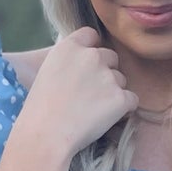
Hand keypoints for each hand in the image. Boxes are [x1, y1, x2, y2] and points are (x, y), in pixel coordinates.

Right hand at [21, 27, 138, 158]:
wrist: (45, 135)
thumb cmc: (40, 110)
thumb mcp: (47, 72)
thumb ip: (68, 61)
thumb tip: (83, 65)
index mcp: (70, 47)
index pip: (91, 35)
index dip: (92, 50)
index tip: (87, 66)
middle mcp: (91, 56)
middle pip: (111, 57)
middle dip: (105, 72)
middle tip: (89, 94)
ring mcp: (108, 76)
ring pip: (121, 80)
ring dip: (113, 92)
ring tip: (93, 111)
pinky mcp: (120, 98)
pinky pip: (131, 100)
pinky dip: (123, 110)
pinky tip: (105, 119)